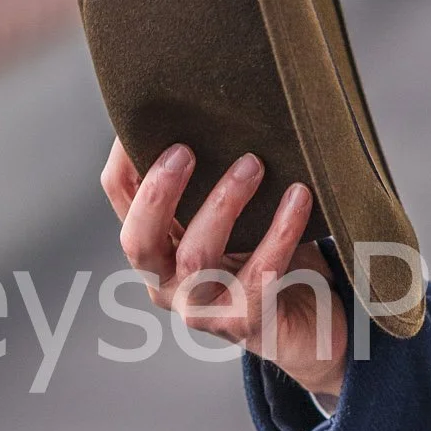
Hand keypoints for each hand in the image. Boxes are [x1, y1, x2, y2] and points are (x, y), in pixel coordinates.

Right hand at [101, 139, 348, 402]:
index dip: (126, 157)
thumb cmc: (266, 252)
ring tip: (253, 164)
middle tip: (187, 150)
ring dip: (224, 204)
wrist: (310, 322)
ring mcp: (202, 308)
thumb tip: (215, 107)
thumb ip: (213, 177)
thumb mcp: (233, 213)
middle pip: (138, 240)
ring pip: (196, 257)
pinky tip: (299, 197)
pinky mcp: (244, 322)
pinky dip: (279, 233)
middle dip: (159, 193)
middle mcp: (166, 281)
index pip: (120, 197)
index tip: (145, 116)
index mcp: (155, 245)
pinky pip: (259, 276)